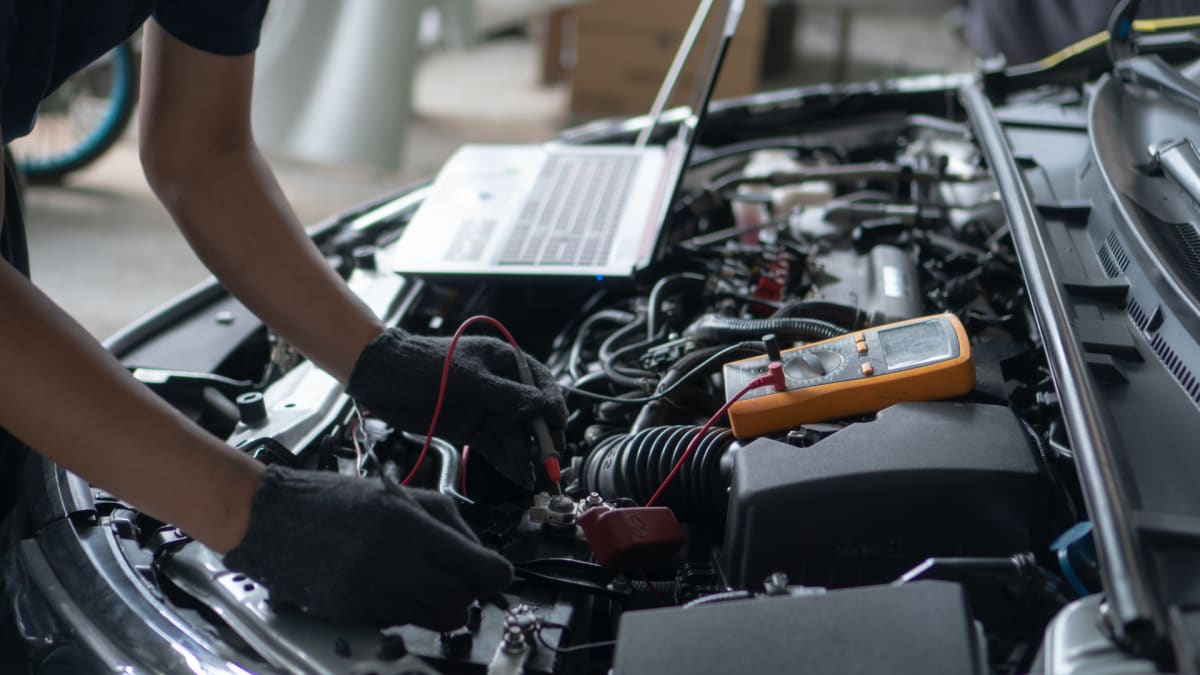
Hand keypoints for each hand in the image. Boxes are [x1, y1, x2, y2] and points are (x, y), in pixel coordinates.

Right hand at [223, 466, 511, 629]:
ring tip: (424, 582)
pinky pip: (401, 623)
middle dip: (468, 594)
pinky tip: (389, 587)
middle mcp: (393, 562)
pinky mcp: (353, 614)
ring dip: (440, 606)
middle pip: (462, 602)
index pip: (479, 568)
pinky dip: (407, 610)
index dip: (496, 575)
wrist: (274, 518)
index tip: (496, 574)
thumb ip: (451, 526)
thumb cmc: (340, 501)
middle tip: (459, 579)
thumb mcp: (403, 496)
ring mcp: (371, 593)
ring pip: (435, 620)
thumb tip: (485, 559)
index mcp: (411, 526)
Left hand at [346, 328, 566, 487]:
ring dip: (525, 455)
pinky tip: (519, 476)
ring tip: (533, 476)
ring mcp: (486, 410)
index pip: (539, 382)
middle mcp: (500, 387)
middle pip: (531, 414)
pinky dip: (508, 462)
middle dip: (542, 437)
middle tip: (551, 461)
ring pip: (514, 435)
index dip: (552, 404)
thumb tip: (540, 406)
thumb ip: (504, 395)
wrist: (379, 378)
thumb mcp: (467, 377)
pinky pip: (496, 448)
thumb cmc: (422, 364)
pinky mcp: (471, 430)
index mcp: (504, 362)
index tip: (558, 424)